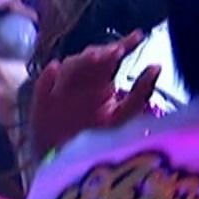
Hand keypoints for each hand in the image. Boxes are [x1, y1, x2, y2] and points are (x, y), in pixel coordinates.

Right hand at [29, 31, 161, 157]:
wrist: (66, 163)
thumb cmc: (95, 138)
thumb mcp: (123, 118)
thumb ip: (140, 94)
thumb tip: (156, 66)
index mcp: (100, 82)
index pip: (112, 58)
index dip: (124, 44)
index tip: (139, 36)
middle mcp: (81, 82)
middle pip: (91, 59)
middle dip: (103, 53)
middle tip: (116, 51)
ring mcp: (60, 90)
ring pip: (69, 68)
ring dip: (80, 61)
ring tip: (94, 57)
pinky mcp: (42, 103)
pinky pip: (42, 88)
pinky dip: (47, 78)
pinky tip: (54, 68)